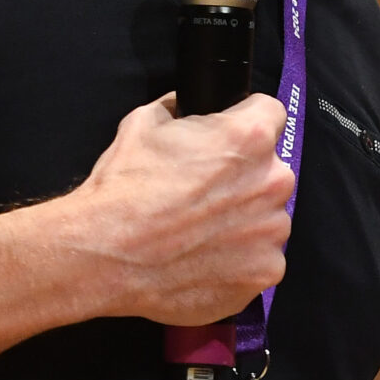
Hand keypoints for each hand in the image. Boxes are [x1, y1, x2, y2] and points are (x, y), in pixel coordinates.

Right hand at [58, 92, 294, 327]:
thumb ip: (179, 109)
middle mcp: (272, 183)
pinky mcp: (265, 274)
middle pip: (270, 171)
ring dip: (244, 221)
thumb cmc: (124, 188)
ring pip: (267, 218)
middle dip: (244, 177)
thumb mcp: (143, 123)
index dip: (246, 121)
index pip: (271, 113)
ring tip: (199, 232)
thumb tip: (186, 106)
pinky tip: (202, 259)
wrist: (106, 257)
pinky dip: (238, 261)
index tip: (227, 139)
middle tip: (203, 193)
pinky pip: (260, 259)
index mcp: (249, 138)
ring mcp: (272, 233)